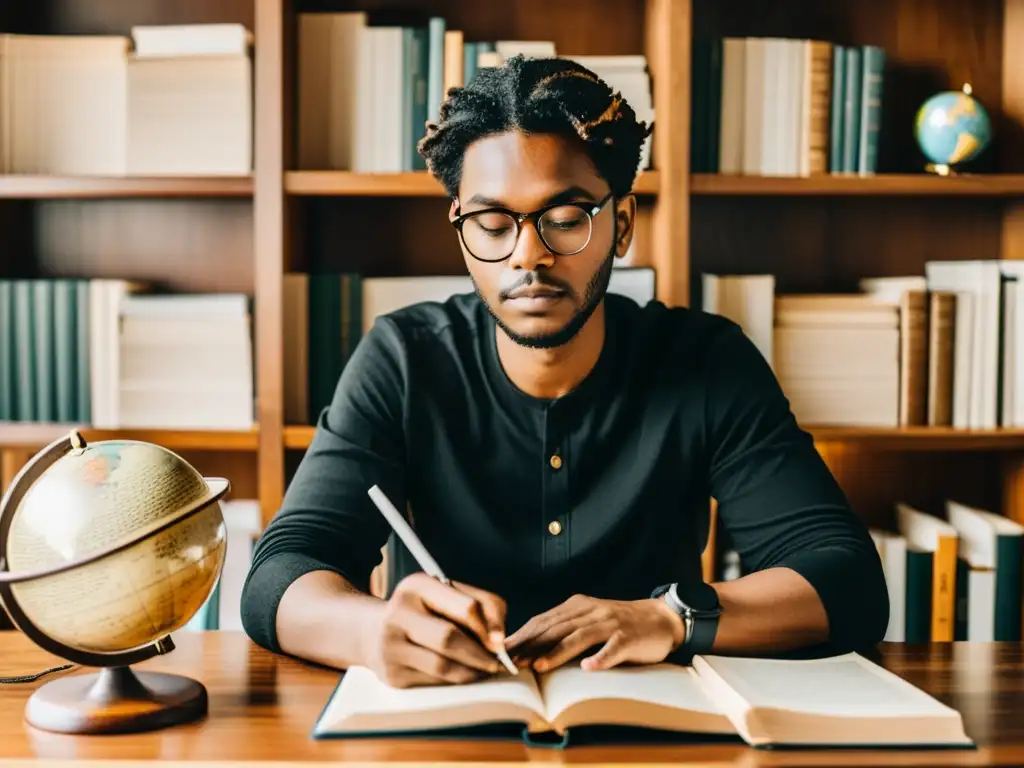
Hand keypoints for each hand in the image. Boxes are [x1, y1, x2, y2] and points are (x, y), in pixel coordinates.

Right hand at [367, 573, 507, 688]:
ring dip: (472, 672)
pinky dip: (455, 681)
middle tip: (497, 663)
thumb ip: (484, 605)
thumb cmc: (425, 610)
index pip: (465, 607)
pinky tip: (462, 674)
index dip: (489, 627)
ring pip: (443, 666)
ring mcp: (390, 646)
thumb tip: (499, 641)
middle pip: (449, 638)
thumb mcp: (450, 594)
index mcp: (416, 586)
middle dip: (480, 655)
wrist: (374, 632)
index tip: (501, 642)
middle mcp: (398, 613)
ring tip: (484, 669)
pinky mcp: (393, 675)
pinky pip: (434, 682)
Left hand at [505, 595, 684, 672]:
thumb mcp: (588, 621)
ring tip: (539, 666)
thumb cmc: (618, 625)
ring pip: (579, 636)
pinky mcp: (629, 637)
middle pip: (556, 628)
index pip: (544, 620)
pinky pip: (614, 648)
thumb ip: (564, 630)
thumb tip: (530, 649)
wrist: (660, 618)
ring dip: (558, 652)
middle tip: (512, 662)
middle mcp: (591, 611)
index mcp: (578, 606)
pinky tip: (590, 668)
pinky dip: (601, 657)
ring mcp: (611, 623)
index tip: (502, 651)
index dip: (522, 635)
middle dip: (532, 645)